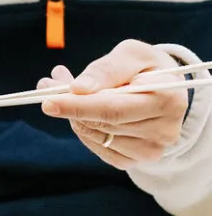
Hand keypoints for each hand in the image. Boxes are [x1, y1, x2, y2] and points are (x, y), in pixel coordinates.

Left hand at [40, 39, 187, 169]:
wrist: (164, 91)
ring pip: (96, 137)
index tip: (49, 100)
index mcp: (168, 99)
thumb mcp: (131, 54)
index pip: (114, 108)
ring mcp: (150, 150)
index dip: (79, 105)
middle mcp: (164, 131)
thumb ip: (106, 69)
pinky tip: (86, 115)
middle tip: (47, 89)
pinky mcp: (135, 161)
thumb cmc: (145, 68)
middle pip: (102, 124)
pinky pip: (98, 148)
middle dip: (71, 106)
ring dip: (76, 117)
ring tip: (70, 96)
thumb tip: (78, 89)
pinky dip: (85, 130)